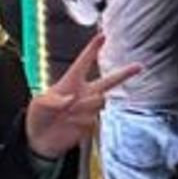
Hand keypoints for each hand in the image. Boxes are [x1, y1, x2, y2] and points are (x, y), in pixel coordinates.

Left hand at [26, 34, 141, 157]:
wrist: (41, 141)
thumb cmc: (38, 117)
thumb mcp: (38, 104)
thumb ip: (53, 100)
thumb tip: (71, 99)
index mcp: (69, 82)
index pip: (83, 62)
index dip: (92, 49)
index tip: (103, 36)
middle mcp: (83, 94)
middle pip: (109, 81)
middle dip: (124, 73)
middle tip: (139, 66)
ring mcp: (88, 109)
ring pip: (98, 100)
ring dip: (83, 105)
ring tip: (66, 114)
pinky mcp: (90, 124)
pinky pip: (92, 119)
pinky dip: (79, 121)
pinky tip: (69, 125)